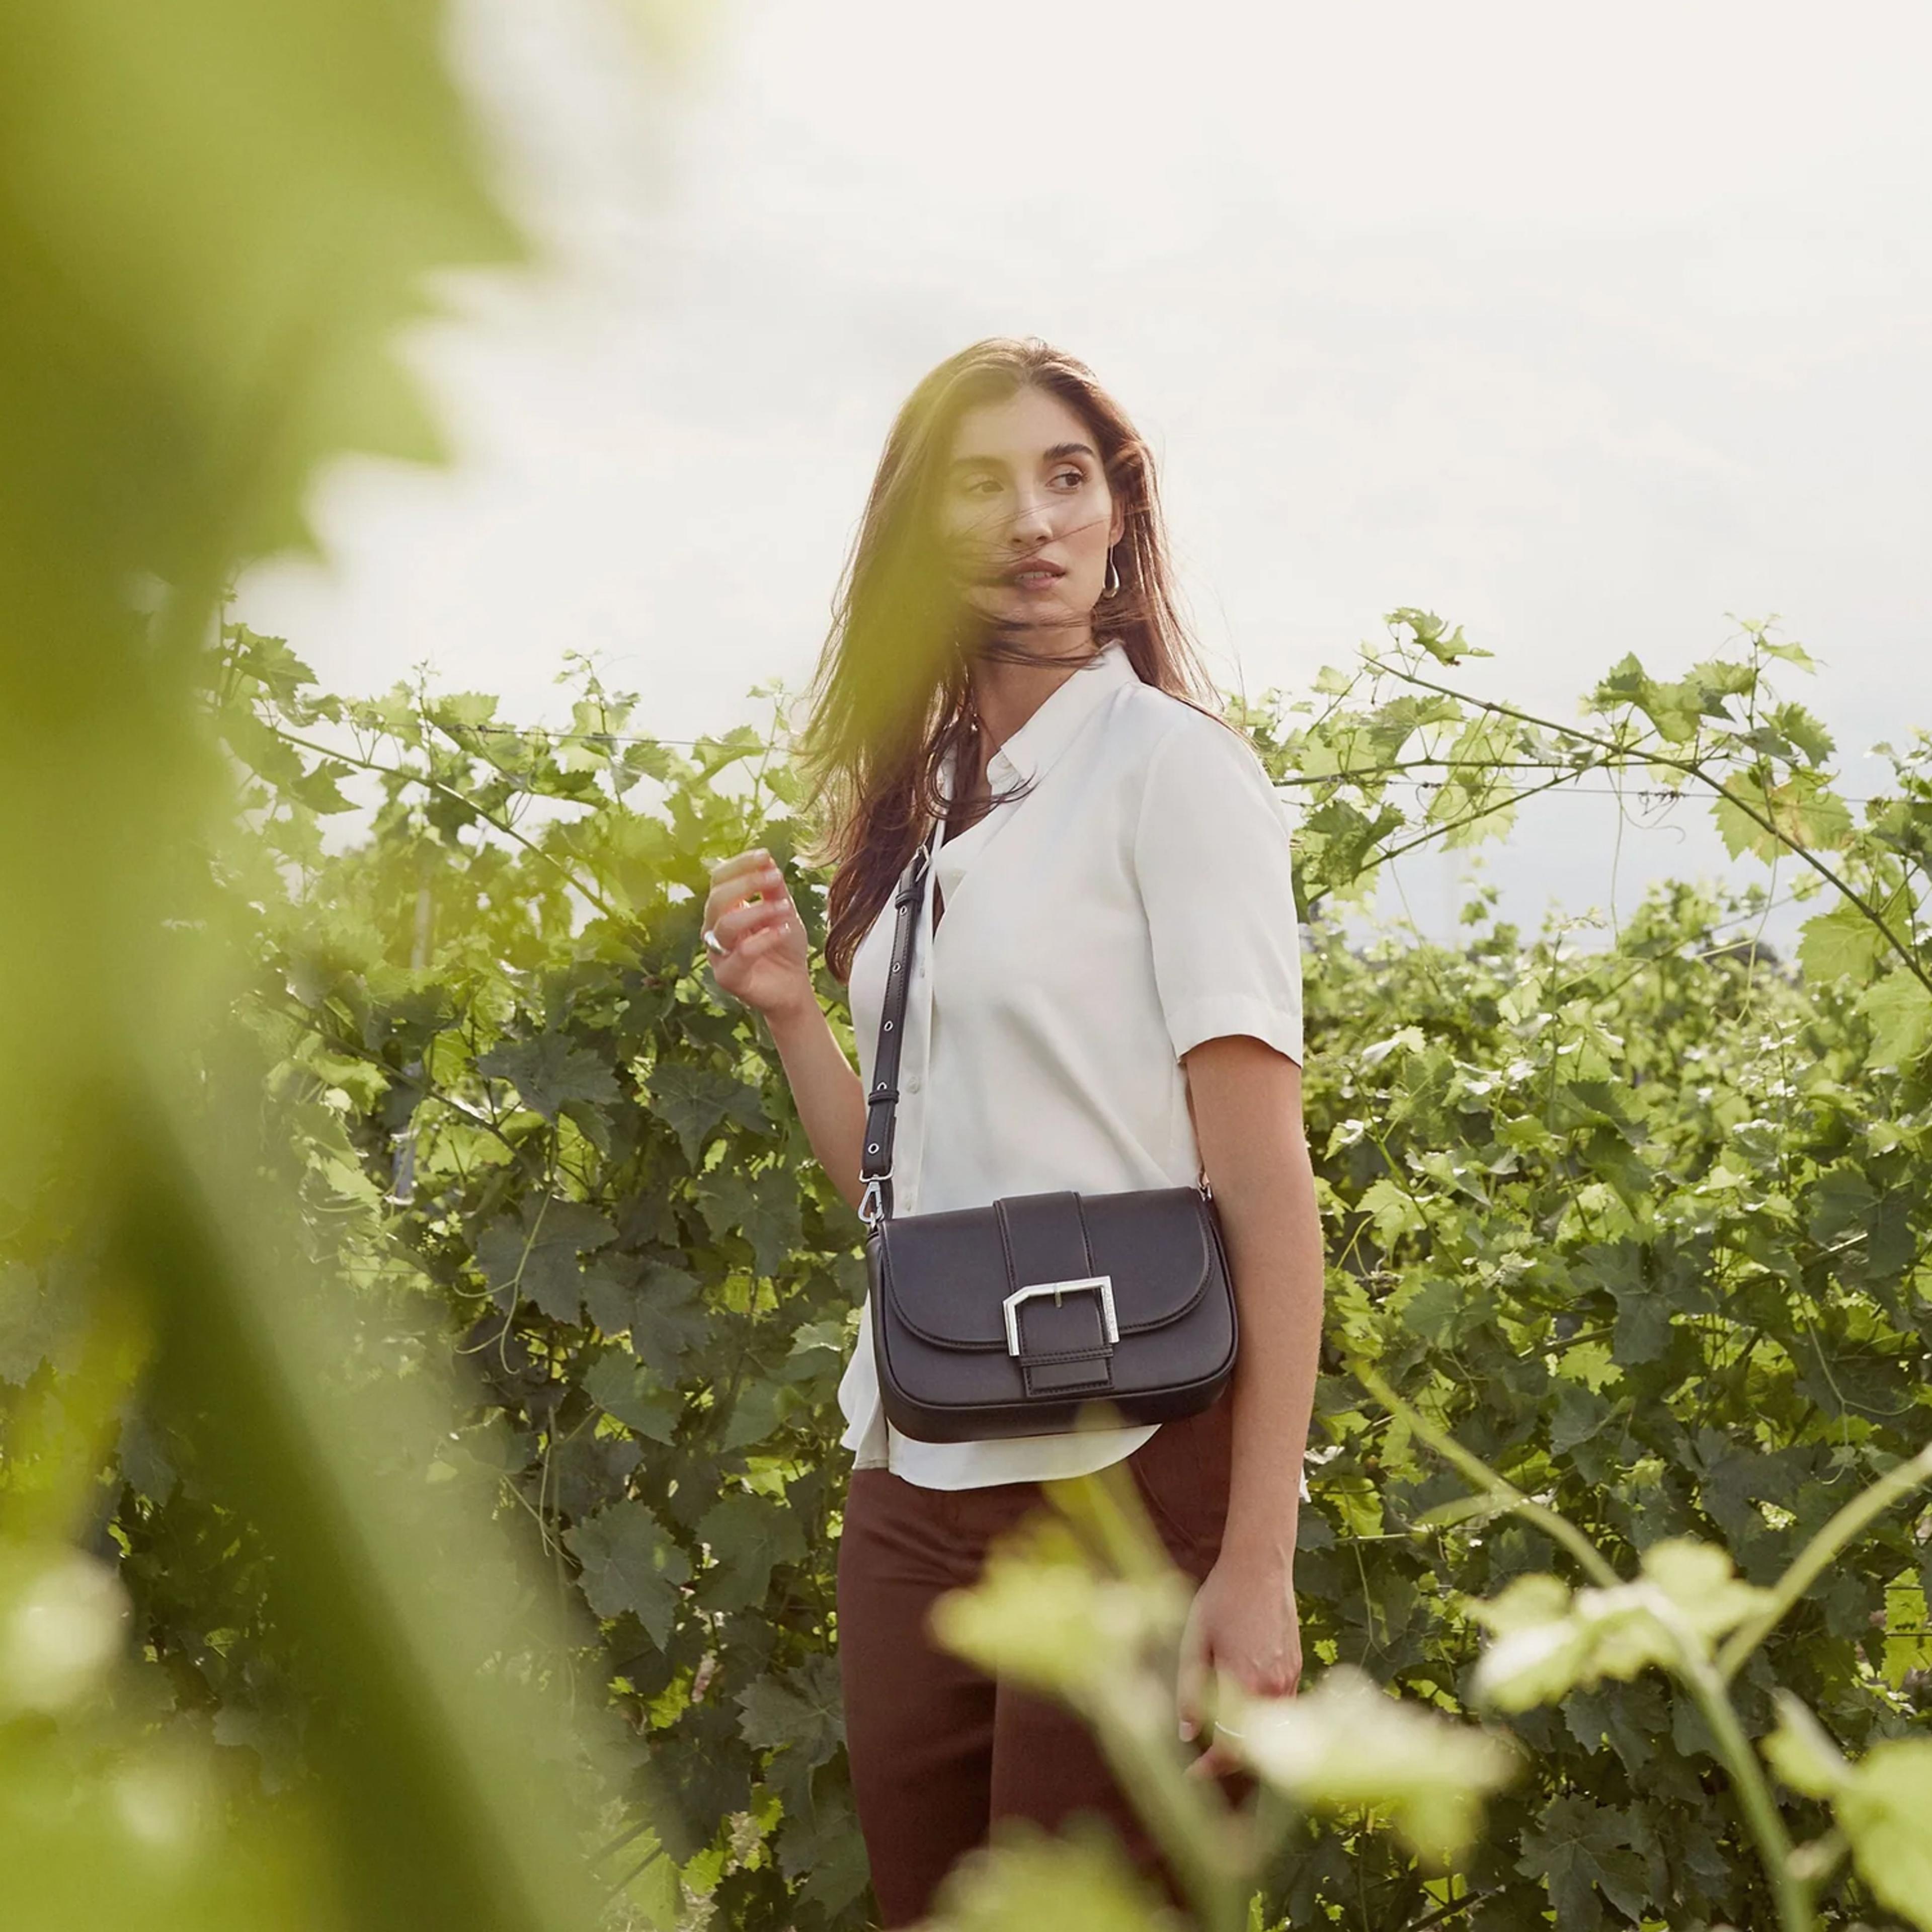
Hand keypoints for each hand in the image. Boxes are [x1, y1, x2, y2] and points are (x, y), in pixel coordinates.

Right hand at [701, 849, 813, 1019]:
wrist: (794, 987)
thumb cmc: (784, 947)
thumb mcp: (783, 911)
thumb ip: (774, 889)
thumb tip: (766, 859)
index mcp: (723, 910)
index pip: (719, 879)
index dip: (740, 865)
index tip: (765, 854)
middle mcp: (714, 930)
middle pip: (717, 898)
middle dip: (748, 883)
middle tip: (776, 877)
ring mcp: (717, 954)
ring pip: (726, 925)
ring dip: (758, 910)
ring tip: (785, 907)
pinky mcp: (728, 977)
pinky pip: (741, 953)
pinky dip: (764, 938)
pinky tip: (784, 930)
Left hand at [1175, 1545, 1301, 1779]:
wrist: (1260, 1566)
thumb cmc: (1221, 1599)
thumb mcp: (1194, 1641)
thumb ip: (1189, 1690)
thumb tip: (1185, 1735)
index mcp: (1245, 1683)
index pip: (1231, 1747)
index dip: (1210, 1767)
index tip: (1192, 1774)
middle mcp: (1274, 1688)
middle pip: (1255, 1745)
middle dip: (1229, 1759)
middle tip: (1203, 1761)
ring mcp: (1290, 1678)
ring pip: (1272, 1730)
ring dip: (1249, 1741)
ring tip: (1220, 1738)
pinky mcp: (1296, 1667)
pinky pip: (1282, 1708)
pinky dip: (1263, 1720)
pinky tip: (1242, 1708)